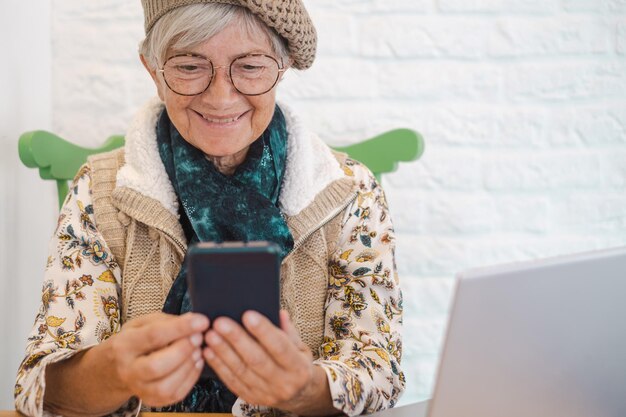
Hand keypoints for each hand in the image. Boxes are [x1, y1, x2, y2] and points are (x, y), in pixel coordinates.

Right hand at [106, 312, 208, 406]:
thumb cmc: (134, 340)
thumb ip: (166, 320)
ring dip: (188, 366)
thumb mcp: (142, 323)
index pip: (153, 336)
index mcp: (124, 346)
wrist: (115, 368)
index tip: (201, 321)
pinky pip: (175, 394)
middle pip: (157, 366)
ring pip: (166, 386)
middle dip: (183, 350)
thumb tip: (193, 320)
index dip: (180, 328)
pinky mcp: (152, 400)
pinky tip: (196, 362)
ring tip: (198, 350)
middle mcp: (128, 371)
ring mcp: (139, 389)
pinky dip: (191, 378)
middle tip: (199, 337)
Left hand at [203, 310, 332, 413]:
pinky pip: (232, 381)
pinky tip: (209, 351)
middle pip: (256, 360)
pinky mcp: (251, 398)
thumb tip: (278, 311)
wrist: (298, 395)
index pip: (280, 347)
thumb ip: (288, 330)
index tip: (248, 314)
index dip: (264, 331)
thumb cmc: (297, 364)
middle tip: (220, 323)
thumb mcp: (301, 347)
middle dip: (237, 339)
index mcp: (298, 368)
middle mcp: (283, 383)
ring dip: (223, 352)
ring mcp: (266, 394)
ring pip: (241, 371)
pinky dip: (219, 366)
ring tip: (210, 335)